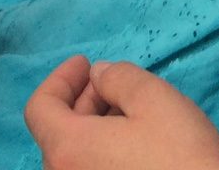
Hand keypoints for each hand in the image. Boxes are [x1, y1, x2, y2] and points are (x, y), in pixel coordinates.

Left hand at [25, 56, 218, 169]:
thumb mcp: (152, 97)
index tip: (86, 63)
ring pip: (76, 155)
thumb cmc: (178, 155)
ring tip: (130, 113)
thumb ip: (117, 77)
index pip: (39, 108)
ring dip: (94, 126)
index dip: (60, 79)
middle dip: (83, 100)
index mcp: (68, 150)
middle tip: (114, 84)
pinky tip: (136, 145)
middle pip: (58, 132)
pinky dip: (102, 152)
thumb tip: (99, 76)